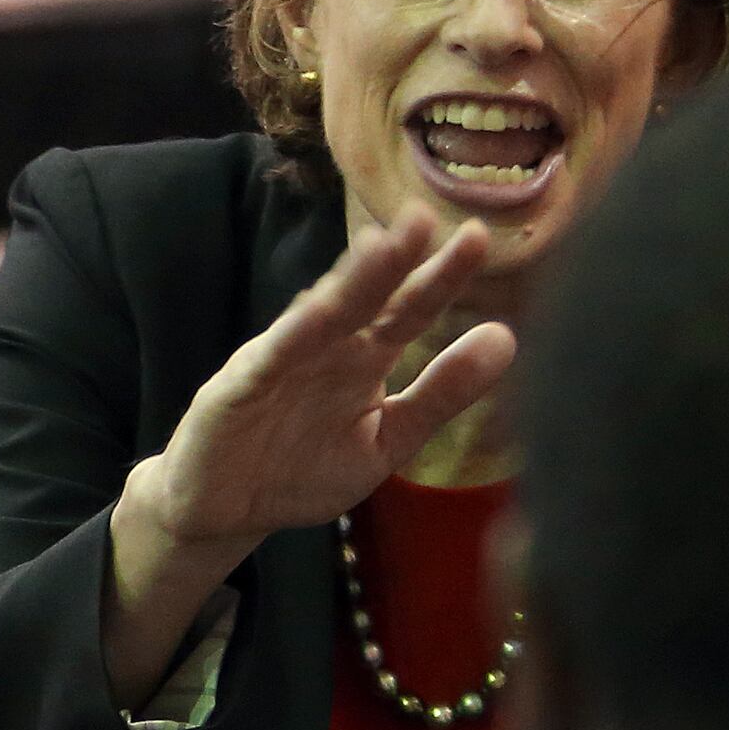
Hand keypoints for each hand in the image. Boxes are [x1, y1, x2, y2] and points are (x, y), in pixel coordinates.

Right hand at [125, 212, 513, 562]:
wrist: (222, 513)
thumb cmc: (301, 472)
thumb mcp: (386, 441)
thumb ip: (440, 394)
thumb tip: (506, 338)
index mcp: (363, 359)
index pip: (409, 309)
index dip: (441, 276)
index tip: (480, 237)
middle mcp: (324, 350)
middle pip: (366, 299)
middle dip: (395, 259)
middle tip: (427, 216)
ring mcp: (279, 363)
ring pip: (319, 317)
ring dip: (348, 282)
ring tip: (381, 245)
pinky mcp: (237, 389)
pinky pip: (271, 358)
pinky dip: (293, 334)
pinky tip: (319, 309)